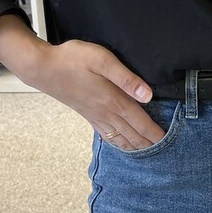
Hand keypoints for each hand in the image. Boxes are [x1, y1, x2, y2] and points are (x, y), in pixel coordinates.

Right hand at [26, 39, 166, 151]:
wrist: (42, 68)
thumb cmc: (72, 59)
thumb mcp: (102, 60)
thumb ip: (126, 78)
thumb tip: (147, 95)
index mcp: (113, 100)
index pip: (140, 122)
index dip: (155, 133)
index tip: (168, 142)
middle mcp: (105, 112)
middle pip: (132, 134)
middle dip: (149, 144)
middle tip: (164, 152)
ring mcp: (95, 116)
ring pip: (120, 138)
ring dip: (135, 146)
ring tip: (148, 153)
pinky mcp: (87, 115)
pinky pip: (107, 135)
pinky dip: (119, 143)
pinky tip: (123, 145)